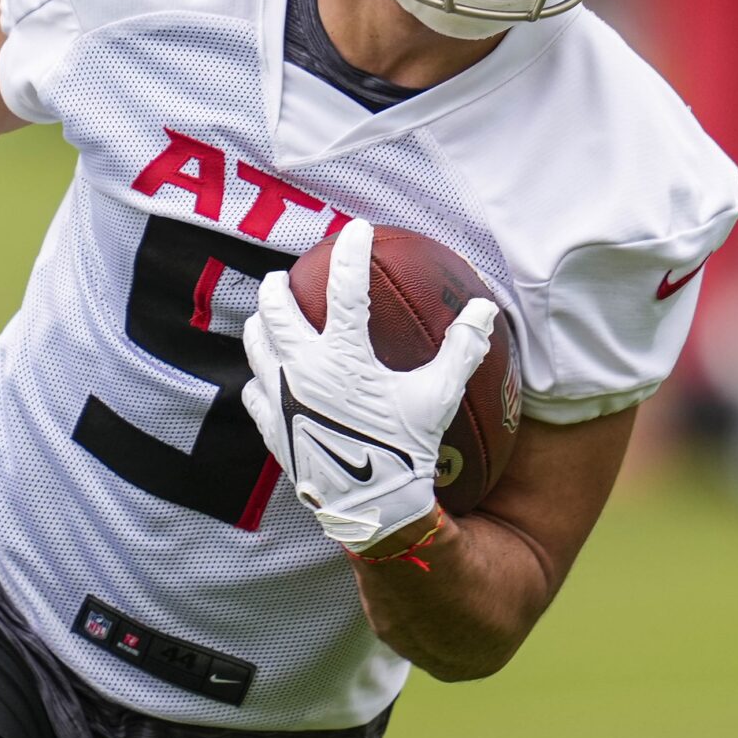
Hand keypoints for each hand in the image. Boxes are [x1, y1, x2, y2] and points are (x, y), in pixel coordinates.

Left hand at [242, 219, 496, 548]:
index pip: (345, 288)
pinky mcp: (271, 426)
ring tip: (268, 315)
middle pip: (276, 309)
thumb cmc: (405, 451)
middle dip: (279, 285)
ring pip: (255, 343)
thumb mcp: (438, 397)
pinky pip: (253, 390)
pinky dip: (260, 375)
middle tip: (286, 276)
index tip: (357, 230)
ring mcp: (280, 397)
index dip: (351, 252)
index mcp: (343, 356)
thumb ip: (462, 350)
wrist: (369, 508)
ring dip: (260, 323)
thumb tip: (484, 307)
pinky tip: (267, 376)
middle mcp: (302, 369)